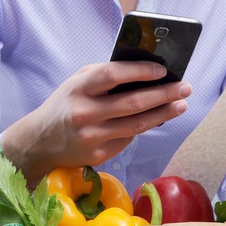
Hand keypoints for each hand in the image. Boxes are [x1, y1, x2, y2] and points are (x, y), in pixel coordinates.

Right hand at [1, 61, 191, 186]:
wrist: (40, 142)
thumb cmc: (65, 106)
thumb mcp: (76, 83)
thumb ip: (104, 75)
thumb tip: (144, 71)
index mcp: (78, 88)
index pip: (113, 74)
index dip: (140, 71)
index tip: (162, 70)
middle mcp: (84, 113)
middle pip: (133, 103)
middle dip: (164, 94)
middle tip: (185, 88)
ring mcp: (92, 137)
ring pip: (137, 125)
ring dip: (163, 114)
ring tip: (181, 105)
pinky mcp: (98, 155)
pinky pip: (128, 140)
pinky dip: (143, 128)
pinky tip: (156, 119)